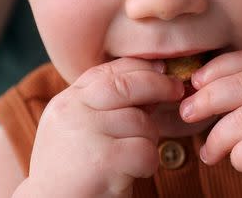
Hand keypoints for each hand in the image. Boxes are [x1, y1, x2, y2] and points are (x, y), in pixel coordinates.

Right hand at [28, 58, 184, 196]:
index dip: (139, 67)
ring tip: (132, 158)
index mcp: (65, 103)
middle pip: (126, 85)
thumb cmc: (72, 172)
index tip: (161, 70)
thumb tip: (152, 81)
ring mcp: (86, 134)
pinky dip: (147, 164)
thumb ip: (103, 106)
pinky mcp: (103, 161)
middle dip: (158, 85)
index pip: (106, 71)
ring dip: (148, 141)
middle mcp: (72, 112)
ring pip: (141, 122)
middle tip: (176, 90)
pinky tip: (132, 174)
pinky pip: (145, 151)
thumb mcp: (76, 130)